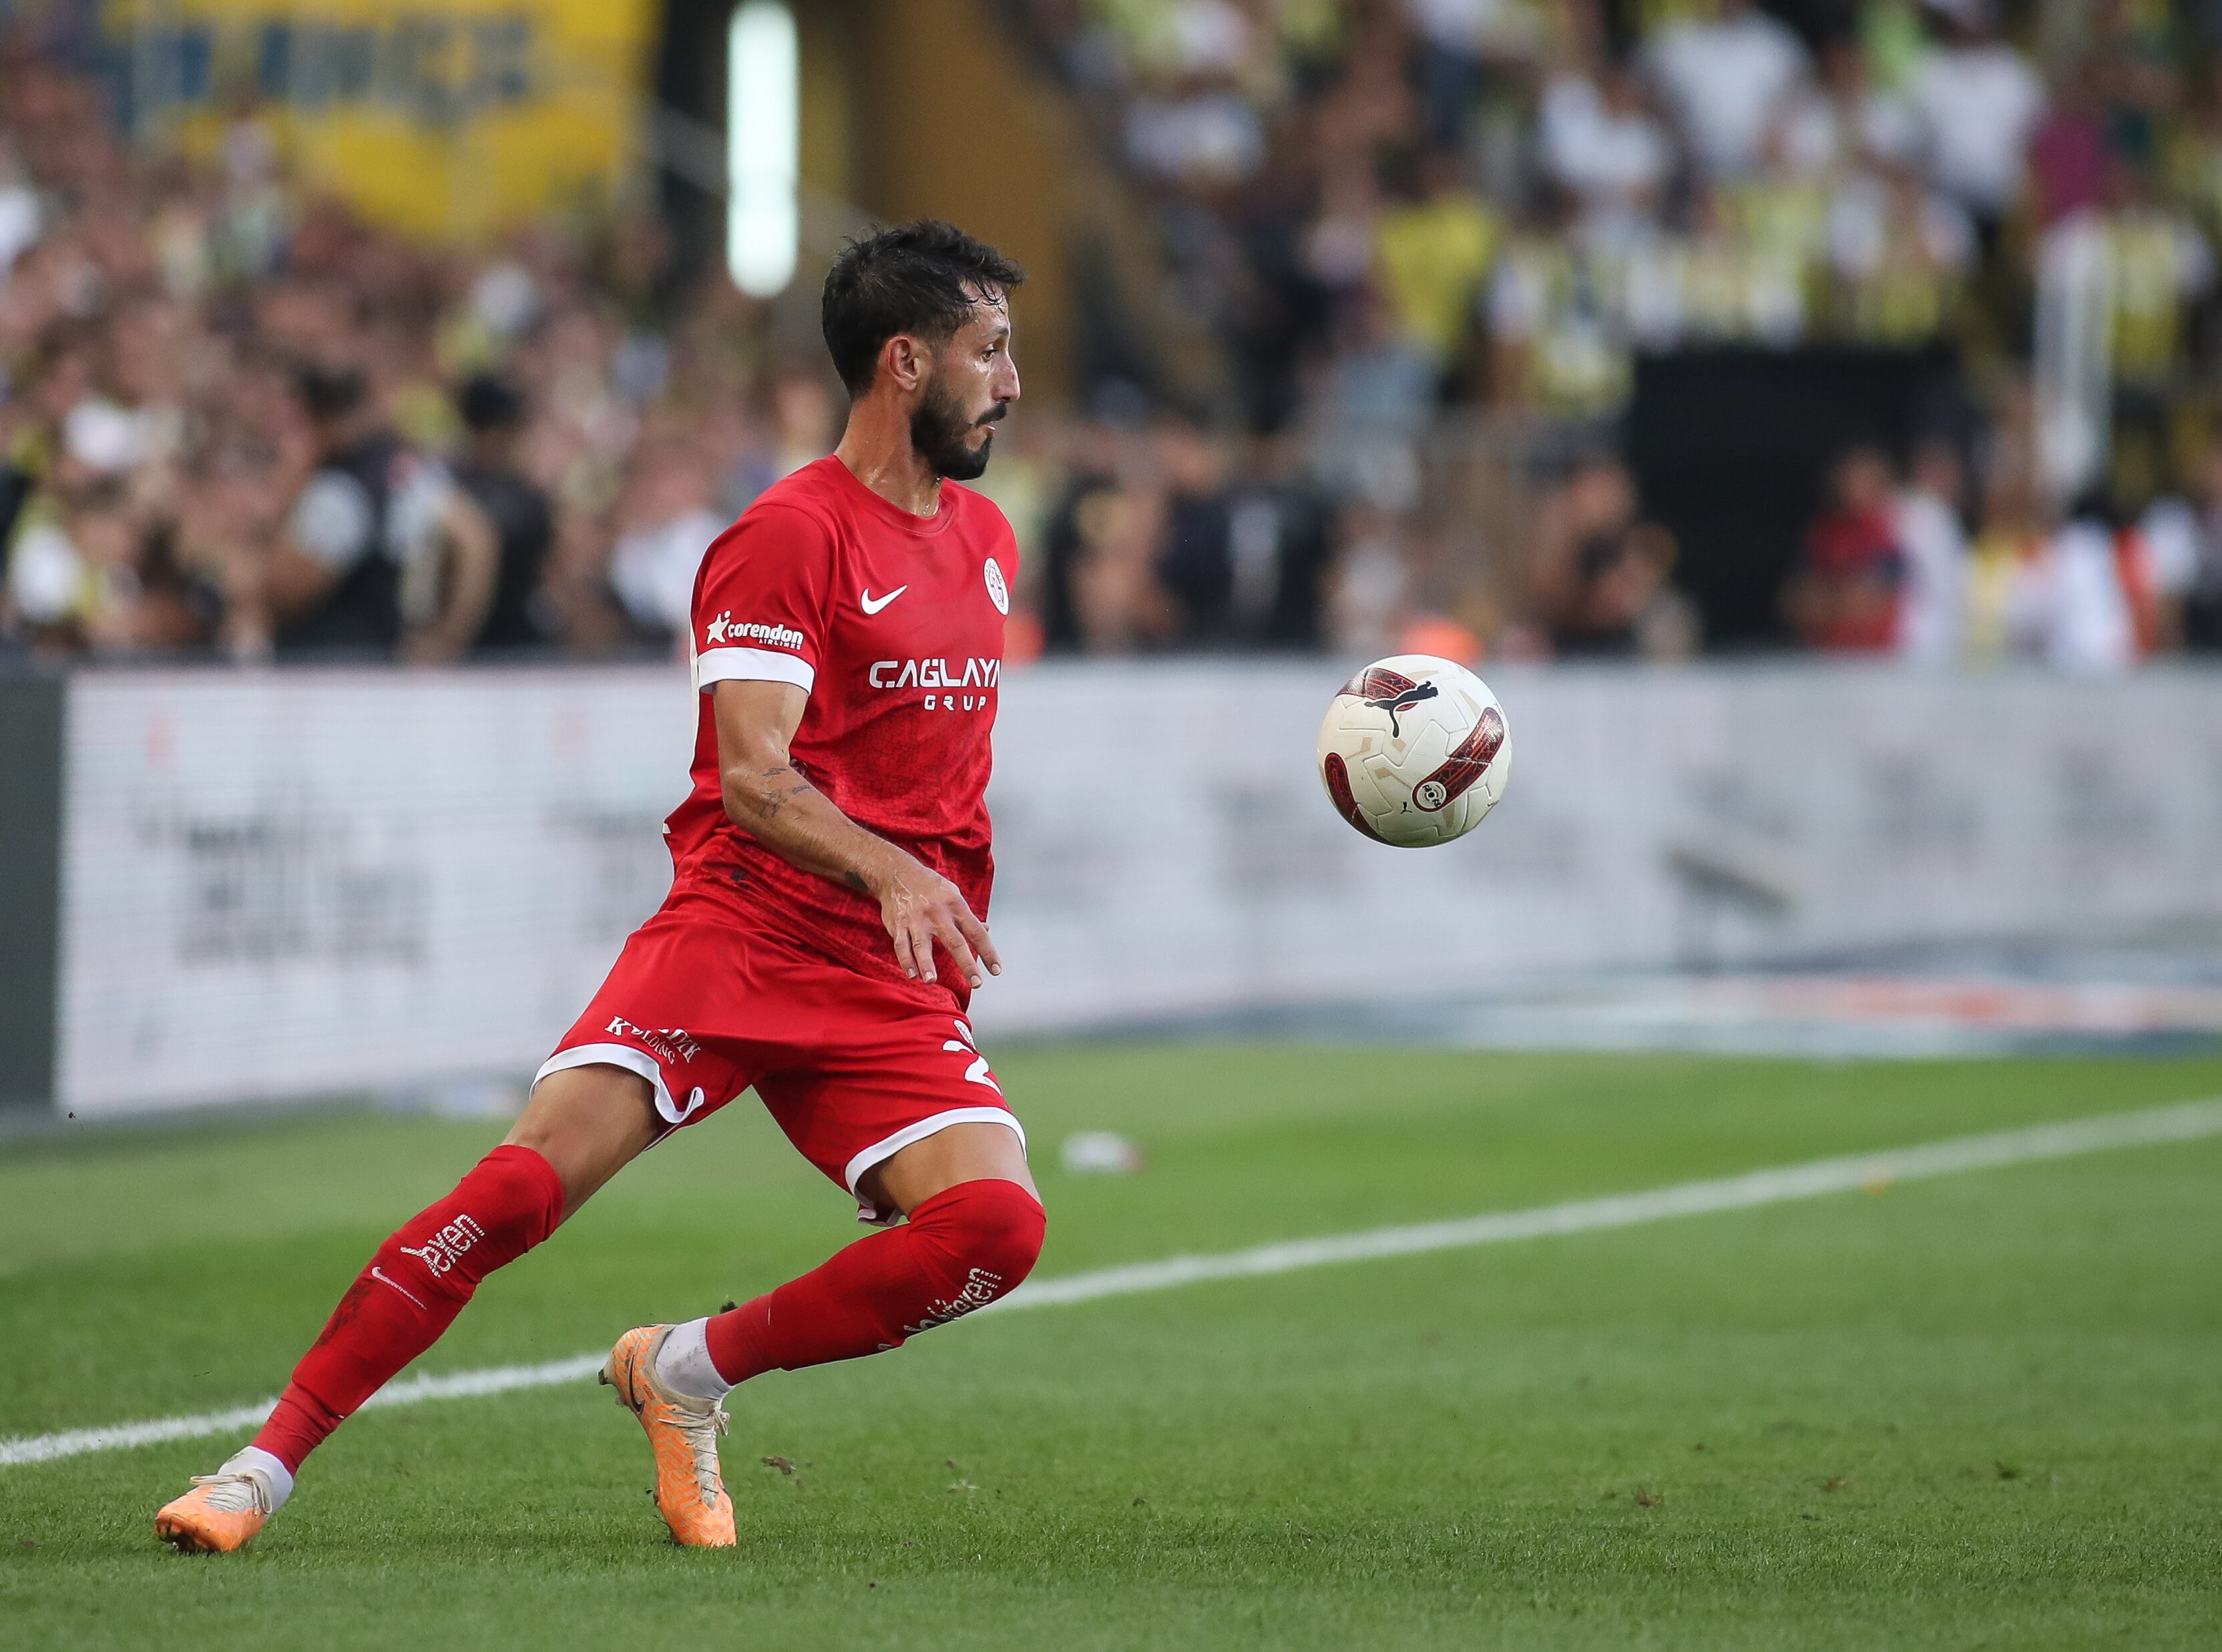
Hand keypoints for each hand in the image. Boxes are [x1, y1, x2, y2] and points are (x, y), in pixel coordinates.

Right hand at [869, 848, 1000, 988]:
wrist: (897, 873)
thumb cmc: (930, 887)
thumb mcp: (953, 894)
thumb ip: (967, 915)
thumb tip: (986, 930)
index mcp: (955, 905)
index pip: (976, 932)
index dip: (988, 951)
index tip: (996, 970)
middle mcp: (937, 913)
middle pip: (955, 941)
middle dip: (966, 964)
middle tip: (976, 983)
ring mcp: (916, 919)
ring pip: (922, 945)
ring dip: (926, 964)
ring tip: (932, 980)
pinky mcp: (898, 924)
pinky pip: (901, 945)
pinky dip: (906, 961)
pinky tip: (913, 975)